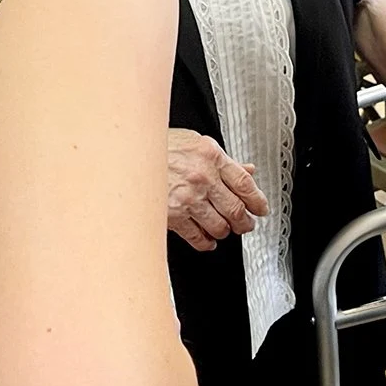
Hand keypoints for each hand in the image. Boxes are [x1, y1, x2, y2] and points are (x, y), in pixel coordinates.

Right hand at [165, 128, 267, 250]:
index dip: (258, 200)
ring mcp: (187, 198)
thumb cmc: (155, 147)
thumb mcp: (193, 142)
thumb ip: (222, 159)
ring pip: (220, 225)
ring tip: (225, 230)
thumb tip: (246, 170)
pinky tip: (207, 240)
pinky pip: (198, 236)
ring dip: (226, 231)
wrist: (123, 156)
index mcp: (210, 155)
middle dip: (245, 221)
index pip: (245, 183)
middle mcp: (202, 177)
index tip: (261, 208)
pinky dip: (206, 242)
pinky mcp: (172, 216)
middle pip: (236, 208)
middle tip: (246, 224)